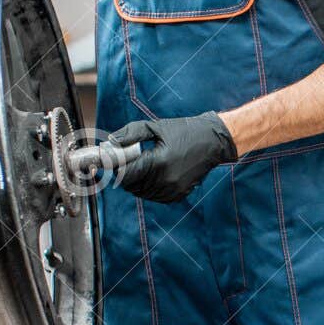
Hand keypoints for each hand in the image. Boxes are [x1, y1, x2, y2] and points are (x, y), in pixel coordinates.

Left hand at [107, 112, 237, 203]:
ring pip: (142, 193)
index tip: (114, 161)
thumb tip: (110, 141)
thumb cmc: (185, 131)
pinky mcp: (178, 194)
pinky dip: (149, 189)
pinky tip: (154, 176)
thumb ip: (131, 133)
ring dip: (137, 183)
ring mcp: (173, 189)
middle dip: (126, 175)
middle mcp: (165, 179)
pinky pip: (155, 197)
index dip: (117, 168)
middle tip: (129, 162)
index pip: (126, 174)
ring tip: (143, 167)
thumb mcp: (156, 127)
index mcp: (158, 162)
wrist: (213, 142)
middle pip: (132, 186)